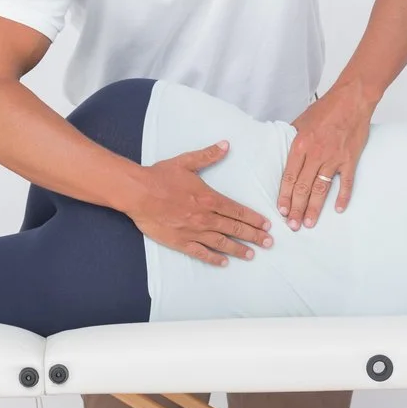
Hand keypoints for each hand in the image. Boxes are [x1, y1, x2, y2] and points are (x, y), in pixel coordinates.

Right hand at [126, 143, 272, 266]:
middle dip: (254, 236)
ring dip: (239, 249)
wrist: (138, 193)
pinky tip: (223, 262)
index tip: (266, 225)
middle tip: (268, 243)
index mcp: (209, 198)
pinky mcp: (180, 241)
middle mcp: (205, 217)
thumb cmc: (160, 177)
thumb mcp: (185, 162)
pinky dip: (213, 258)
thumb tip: (225, 145)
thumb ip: (207, 156)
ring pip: (222, 243)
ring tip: (251, 255)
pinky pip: (201, 252)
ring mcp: (193, 231)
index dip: (254, 219)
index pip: (238, 211)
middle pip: (235, 228)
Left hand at [281, 85, 376, 229]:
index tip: (281, 211)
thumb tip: (284, 150)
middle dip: (295, 208)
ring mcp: (334, 159)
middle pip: (302, 187)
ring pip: (321, 189)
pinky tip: (338, 209)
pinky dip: (343, 197)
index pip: (288, 177)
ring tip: (308, 223)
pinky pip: (346, 183)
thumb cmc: (326, 109)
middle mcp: (315, 155)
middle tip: (292, 225)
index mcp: (300, 146)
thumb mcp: (300, 121)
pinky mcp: (350, 159)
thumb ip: (291, 138)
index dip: (284, 196)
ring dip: (314, 208)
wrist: (352, 99)